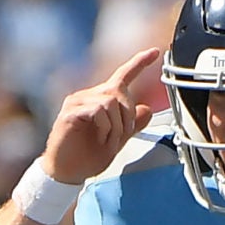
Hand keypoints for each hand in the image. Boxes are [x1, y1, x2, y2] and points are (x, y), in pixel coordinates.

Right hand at [43, 46, 160, 184]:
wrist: (68, 172)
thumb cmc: (88, 156)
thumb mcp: (117, 140)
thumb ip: (131, 125)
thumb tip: (147, 110)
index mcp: (100, 100)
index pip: (122, 76)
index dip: (139, 63)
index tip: (156, 52)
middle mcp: (88, 96)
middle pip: (119, 92)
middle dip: (127, 117)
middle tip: (121, 137)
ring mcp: (77, 102)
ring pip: (110, 102)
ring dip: (117, 126)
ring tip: (109, 141)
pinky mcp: (70, 112)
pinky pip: (98, 111)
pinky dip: (105, 128)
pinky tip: (100, 139)